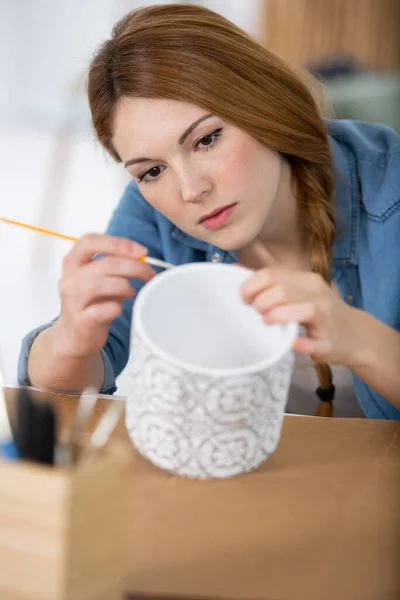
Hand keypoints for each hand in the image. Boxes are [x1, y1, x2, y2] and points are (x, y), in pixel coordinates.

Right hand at [54, 233, 155, 358]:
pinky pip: (103, 310)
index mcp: (73, 261)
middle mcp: (69, 278)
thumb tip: (143, 258)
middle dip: (134, 267)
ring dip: (125, 286)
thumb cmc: (93, 302)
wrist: (75, 336)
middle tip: (150, 274)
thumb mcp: (100, 278)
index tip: (142, 251)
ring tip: (132, 292)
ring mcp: (72, 300)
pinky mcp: (80, 320)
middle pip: (105, 264)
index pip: (90, 241)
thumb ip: (115, 265)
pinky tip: (118, 309)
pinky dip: (117, 308)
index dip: (118, 243)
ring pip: (101, 284)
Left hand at [241, 268, 361, 365]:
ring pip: (301, 310)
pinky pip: (313, 342)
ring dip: (277, 316)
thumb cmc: (319, 313)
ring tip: (267, 322)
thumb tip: (236, 268)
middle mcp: (316, 294)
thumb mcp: (298, 292)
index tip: (244, 300)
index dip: (251, 286)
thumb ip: (270, 282)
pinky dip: (300, 343)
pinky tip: (291, 343)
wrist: (357, 335)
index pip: (271, 274)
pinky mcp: (329, 342)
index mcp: (305, 280)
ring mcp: (325, 318)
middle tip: (257, 313)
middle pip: (282, 291)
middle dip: (261, 302)